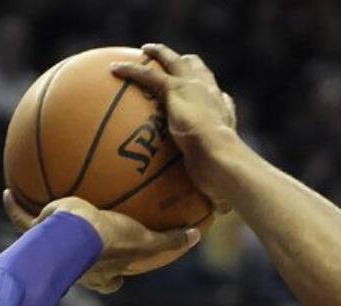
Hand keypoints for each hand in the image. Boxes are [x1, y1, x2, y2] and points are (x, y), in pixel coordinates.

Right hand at [3, 192, 199, 292]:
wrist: (74, 235)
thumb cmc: (110, 241)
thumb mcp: (147, 241)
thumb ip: (171, 239)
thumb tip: (198, 235)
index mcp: (103, 270)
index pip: (112, 280)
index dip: (116, 279)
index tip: (120, 275)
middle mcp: (77, 266)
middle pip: (79, 266)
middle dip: (81, 262)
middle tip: (82, 248)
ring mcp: (54, 252)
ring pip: (45, 245)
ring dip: (42, 235)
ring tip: (40, 218)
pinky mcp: (37, 235)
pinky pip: (23, 221)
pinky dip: (15, 208)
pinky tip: (8, 193)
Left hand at [111, 43, 239, 209]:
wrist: (224, 163)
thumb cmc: (226, 181)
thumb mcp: (221, 189)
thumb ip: (214, 197)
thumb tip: (212, 220)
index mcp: (224, 118)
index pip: (219, 100)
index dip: (212, 95)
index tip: (207, 95)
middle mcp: (212, 97)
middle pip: (200, 71)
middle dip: (187, 63)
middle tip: (173, 62)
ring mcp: (195, 89)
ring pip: (175, 62)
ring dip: (160, 54)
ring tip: (144, 51)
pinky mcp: (178, 89)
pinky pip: (149, 75)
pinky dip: (132, 70)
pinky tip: (114, 70)